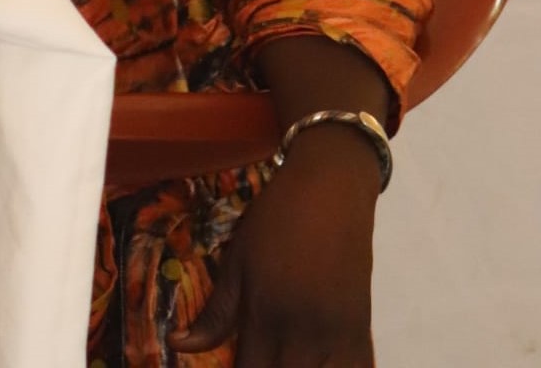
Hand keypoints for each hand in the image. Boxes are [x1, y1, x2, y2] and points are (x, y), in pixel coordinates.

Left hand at [171, 127, 379, 365]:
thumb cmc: (276, 219)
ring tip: (283, 361)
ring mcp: (338, 338)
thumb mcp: (237, 260)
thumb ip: (214, 313)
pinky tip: (320, 365)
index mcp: (266, 317)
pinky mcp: (363, 333)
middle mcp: (304, 337)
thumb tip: (177, 345)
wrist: (331, 190)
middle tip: (260, 359)